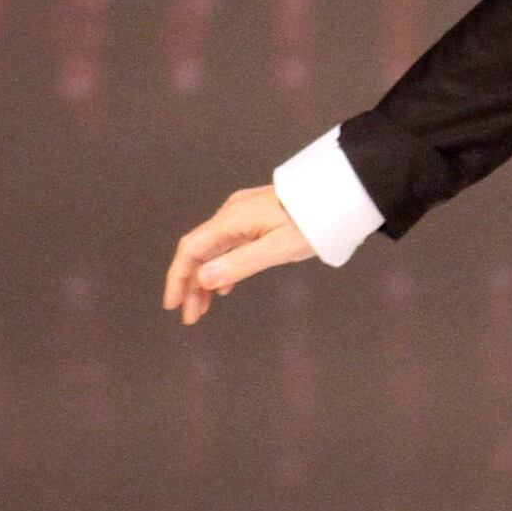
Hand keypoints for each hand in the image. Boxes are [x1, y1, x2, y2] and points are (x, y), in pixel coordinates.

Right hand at [163, 185, 312, 323]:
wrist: (338, 194)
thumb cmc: (312, 223)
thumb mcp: (277, 249)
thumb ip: (239, 264)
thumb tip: (203, 279)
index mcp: (230, 220)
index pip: (191, 250)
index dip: (178, 278)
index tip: (173, 305)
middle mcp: (230, 214)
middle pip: (200, 252)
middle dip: (191, 285)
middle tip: (191, 316)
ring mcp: (242, 214)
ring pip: (214, 250)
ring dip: (206, 279)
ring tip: (204, 307)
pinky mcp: (256, 217)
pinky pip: (229, 245)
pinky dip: (222, 267)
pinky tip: (225, 286)